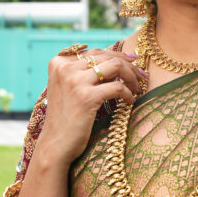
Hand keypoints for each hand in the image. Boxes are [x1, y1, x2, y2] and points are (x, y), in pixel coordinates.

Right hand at [37, 48, 147, 165]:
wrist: (55, 144)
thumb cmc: (66, 117)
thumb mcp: (69, 88)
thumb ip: (84, 72)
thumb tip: (118, 60)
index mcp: (59, 63)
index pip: (95, 52)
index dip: (118, 55)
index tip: (134, 60)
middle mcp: (65, 68)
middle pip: (107, 57)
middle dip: (129, 65)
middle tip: (142, 76)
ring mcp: (75, 81)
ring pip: (115, 66)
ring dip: (132, 76)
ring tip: (138, 87)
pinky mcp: (86, 97)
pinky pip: (118, 87)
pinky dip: (128, 93)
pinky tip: (130, 101)